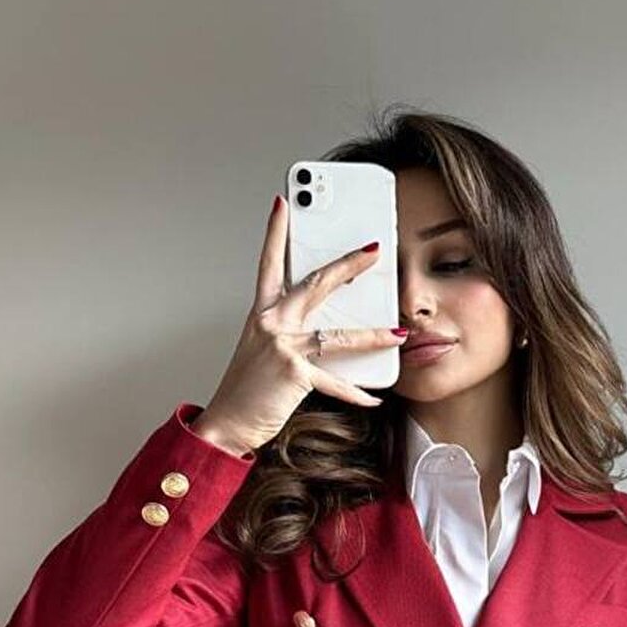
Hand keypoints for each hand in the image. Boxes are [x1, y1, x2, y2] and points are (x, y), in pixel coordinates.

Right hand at [193, 195, 403, 454]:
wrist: (227, 422)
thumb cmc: (246, 389)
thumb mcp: (262, 350)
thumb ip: (289, 332)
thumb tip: (325, 327)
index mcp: (262, 314)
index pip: (269, 264)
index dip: (275, 232)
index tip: (283, 203)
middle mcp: (271, 323)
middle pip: (316, 284)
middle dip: (350, 265)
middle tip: (375, 250)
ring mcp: (282, 346)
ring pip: (338, 334)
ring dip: (373, 334)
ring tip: (398, 332)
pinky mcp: (293, 374)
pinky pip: (335, 383)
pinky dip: (357, 393)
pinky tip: (375, 397)